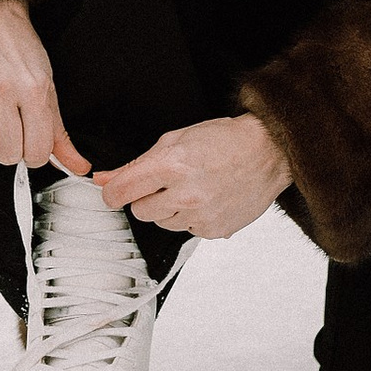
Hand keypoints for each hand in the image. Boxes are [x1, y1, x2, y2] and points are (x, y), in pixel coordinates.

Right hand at [0, 0, 88, 174]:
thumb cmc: (19, 49)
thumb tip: (79, 168)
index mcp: (34, 90)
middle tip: (9, 127)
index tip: (29, 140)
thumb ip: (59, 132)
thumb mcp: (47, 84)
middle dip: (11, 148)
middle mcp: (3, 91)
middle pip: (9, 154)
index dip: (35, 153)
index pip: (38, 152)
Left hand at [96, 116, 289, 241]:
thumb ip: (135, 164)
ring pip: (162, 223)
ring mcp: (201, 215)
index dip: (112, 192)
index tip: (113, 192)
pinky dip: (191, 218)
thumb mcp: (174, 140)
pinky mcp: (214, 231)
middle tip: (166, 182)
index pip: (122, 191)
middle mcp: (185, 193)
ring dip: (169, 209)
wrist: (267, 152)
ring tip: (191, 188)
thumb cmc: (223, 140)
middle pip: (140, 211)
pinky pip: (186, 231)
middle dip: (146, 198)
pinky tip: (206, 199)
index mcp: (172, 164)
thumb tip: (103, 179)